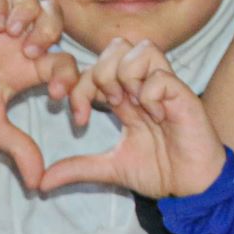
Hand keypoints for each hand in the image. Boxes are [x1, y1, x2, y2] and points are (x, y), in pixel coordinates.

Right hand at [0, 0, 77, 189]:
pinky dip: (2, 3)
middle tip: (30, 53)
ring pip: (33, 1)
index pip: (64, 62)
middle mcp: (18, 42)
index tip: (57, 96)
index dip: (69, 77)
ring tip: (13, 34)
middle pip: (55, 21)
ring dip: (30, 14)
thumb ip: (19, 149)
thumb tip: (40, 185)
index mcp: (28, 69)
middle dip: (51, 33)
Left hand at [38, 38, 226, 198]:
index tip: (79, 118)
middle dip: (100, 72)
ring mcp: (165, 87)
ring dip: (125, 75)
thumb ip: (77, 169)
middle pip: (117, 46)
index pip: (95, 67)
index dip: (79, 86)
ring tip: (128, 104)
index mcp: (126, 96)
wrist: (193, 187)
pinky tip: (154, 117)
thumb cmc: (160, 171)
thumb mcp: (109, 169)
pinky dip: (149, 94)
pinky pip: (161, 76)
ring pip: (141, 48)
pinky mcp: (184, 96)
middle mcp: (144, 85)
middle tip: (105, 104)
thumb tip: (40, 183)